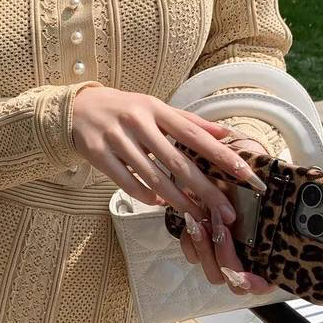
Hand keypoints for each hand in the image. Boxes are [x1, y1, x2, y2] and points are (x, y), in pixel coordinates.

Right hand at [71, 87, 266, 224]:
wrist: (78, 108)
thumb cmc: (125, 110)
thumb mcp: (156, 108)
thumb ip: (190, 122)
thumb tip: (226, 134)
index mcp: (156, 109)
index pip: (194, 135)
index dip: (220, 155)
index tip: (243, 173)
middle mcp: (137, 122)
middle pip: (177, 163)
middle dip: (205, 190)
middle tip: (224, 211)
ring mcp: (116, 139)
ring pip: (153, 178)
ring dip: (177, 200)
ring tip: (196, 214)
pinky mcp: (98, 155)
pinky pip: (127, 184)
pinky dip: (146, 197)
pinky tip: (159, 203)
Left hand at [178, 137, 274, 293]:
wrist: (224, 162)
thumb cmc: (248, 175)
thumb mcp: (260, 179)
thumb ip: (266, 192)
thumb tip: (270, 195)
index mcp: (269, 251)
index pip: (265, 283)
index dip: (256, 284)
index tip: (245, 274)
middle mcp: (247, 259)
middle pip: (234, 282)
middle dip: (225, 257)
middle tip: (222, 230)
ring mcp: (224, 254)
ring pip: (212, 271)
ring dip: (205, 248)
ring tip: (201, 221)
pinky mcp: (203, 245)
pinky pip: (193, 256)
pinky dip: (190, 242)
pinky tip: (191, 220)